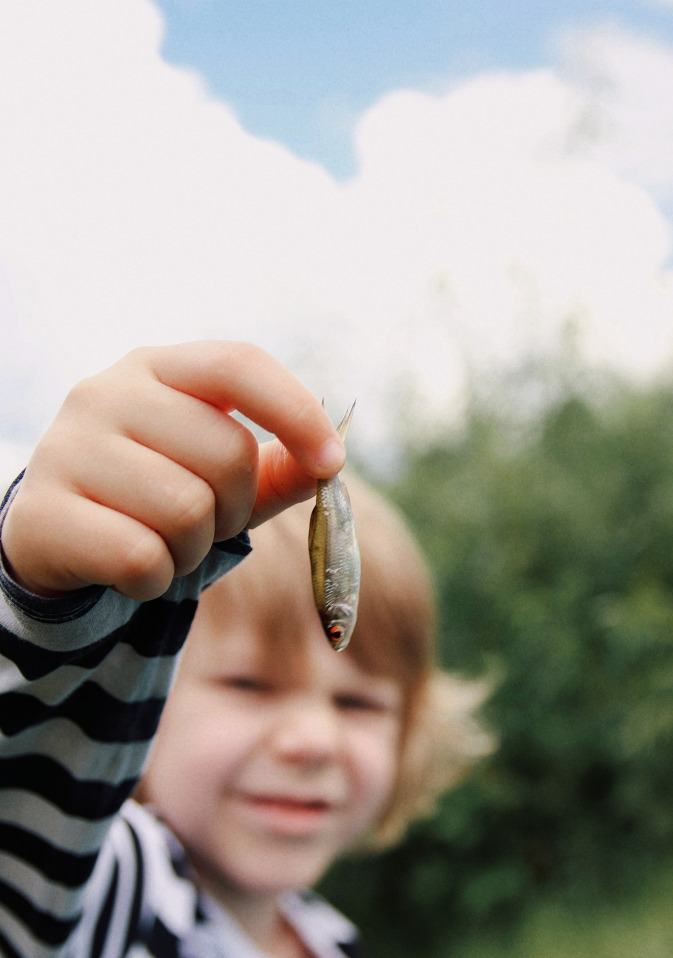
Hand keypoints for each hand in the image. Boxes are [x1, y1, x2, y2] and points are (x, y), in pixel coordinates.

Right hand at [1, 342, 344, 600]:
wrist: (55, 535)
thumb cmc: (151, 495)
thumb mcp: (215, 474)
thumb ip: (276, 468)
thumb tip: (328, 464)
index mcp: (156, 368)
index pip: (238, 364)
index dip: (296, 410)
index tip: (331, 461)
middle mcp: (105, 393)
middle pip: (226, 454)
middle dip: (233, 507)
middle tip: (203, 522)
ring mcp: (66, 449)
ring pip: (186, 511)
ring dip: (192, 549)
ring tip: (163, 542)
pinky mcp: (42, 514)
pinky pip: (140, 558)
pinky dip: (154, 580)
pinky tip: (132, 569)